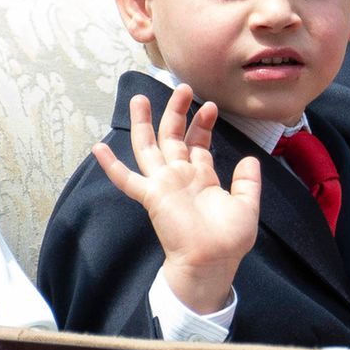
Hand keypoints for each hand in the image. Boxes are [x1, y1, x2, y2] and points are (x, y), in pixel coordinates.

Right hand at [93, 83, 260, 314]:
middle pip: (173, 136)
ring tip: (140, 99)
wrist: (212, 262)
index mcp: (201, 177)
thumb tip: (249, 158)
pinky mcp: (152, 195)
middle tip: (182, 87)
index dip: (202, 124)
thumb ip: (247, 181)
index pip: (197, 143)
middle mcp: (180, 176)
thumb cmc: (229, 240)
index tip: (210, 106)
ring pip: (149, 147)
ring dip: (144, 123)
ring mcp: (163, 183)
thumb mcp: (246, 205)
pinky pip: (127, 179)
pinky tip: (99, 147)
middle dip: (176, 111)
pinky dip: (112, 165)